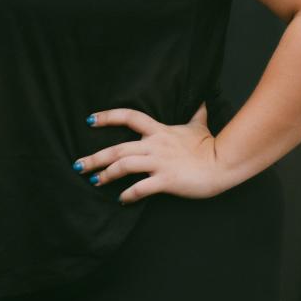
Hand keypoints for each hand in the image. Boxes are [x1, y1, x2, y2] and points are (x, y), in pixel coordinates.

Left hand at [75, 100, 231, 203]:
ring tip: (95, 181)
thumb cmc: (210, 145)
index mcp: (159, 130)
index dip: (108, 117)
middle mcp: (155, 145)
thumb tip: (201, 101)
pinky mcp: (166, 180)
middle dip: (95, 157)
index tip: (90, 120)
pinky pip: (141, 188)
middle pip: (117, 148)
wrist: (223, 162)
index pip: (129, 117)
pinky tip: (121, 199)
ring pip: (124, 166)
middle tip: (78, 165)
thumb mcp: (199, 126)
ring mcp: (159, 162)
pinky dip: (128, 194)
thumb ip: (196, 114)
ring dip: (106, 175)